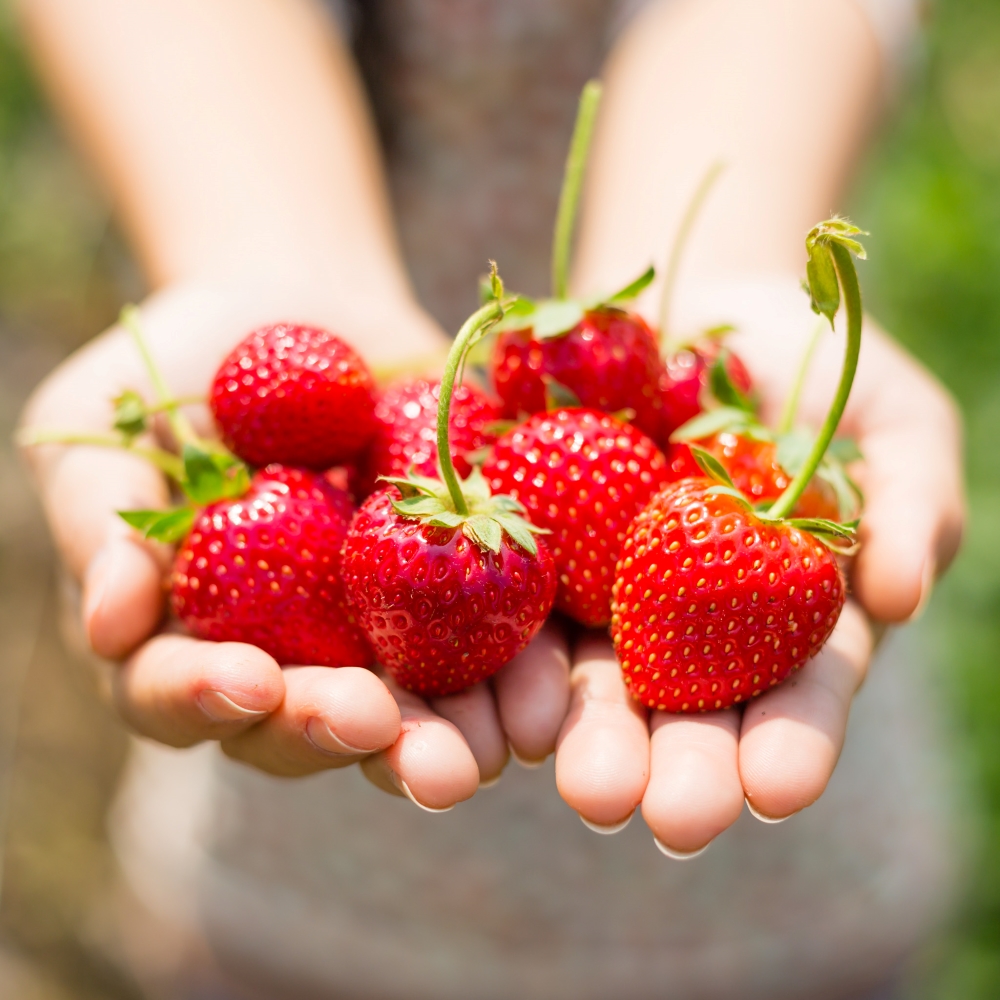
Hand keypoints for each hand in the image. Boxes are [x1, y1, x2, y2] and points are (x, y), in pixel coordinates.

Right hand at [19, 281, 571, 806]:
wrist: (308, 314)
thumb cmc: (185, 370)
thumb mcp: (110, 427)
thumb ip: (105, 525)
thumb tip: (110, 626)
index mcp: (193, 635)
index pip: (182, 694)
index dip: (207, 698)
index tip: (249, 679)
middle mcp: (292, 657)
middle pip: (308, 724)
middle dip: (342, 733)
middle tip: (376, 731)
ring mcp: (381, 633)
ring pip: (411, 711)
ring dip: (444, 738)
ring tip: (482, 749)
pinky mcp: (462, 591)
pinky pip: (497, 642)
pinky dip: (522, 671)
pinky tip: (547, 694)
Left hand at [552, 274, 964, 850]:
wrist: (702, 309)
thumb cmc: (815, 375)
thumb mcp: (893, 425)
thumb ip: (910, 506)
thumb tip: (901, 599)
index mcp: (784, 620)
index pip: (794, 696)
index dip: (789, 744)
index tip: (778, 788)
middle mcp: (691, 629)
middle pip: (686, 712)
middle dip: (680, 769)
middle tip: (672, 819)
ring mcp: (608, 596)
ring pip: (592, 681)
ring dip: (587, 738)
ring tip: (586, 787)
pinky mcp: (538, 553)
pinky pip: (517, 606)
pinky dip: (510, 654)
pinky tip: (507, 699)